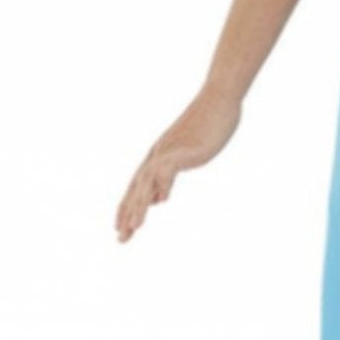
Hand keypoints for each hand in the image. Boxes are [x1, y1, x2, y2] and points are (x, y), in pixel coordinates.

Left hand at [114, 84, 241, 241]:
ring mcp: (170, 151)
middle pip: (136, 188)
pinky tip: (163, 201)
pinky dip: (163, 184)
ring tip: (135, 227)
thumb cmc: (206, 126)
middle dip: (127, 214)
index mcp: (157, 158)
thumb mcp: (185, 158)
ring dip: (140, 205)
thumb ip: (169, 177)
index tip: (120, 229)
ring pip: (147, 181)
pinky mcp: (184, 149)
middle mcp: (158, 155)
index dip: (127, 208)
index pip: (136, 187)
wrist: (219, 100)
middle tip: (121, 239)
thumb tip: (159, 200)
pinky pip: (168, 168)